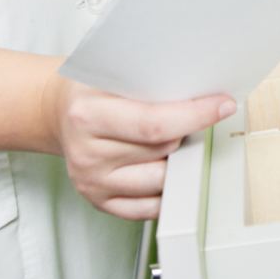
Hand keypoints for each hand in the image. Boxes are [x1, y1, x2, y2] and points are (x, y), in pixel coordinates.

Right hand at [41, 67, 234, 221]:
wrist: (57, 111)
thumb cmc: (90, 88)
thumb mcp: (111, 70)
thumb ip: (149, 78)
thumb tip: (201, 87)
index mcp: (87, 115)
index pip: (154, 123)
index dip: (195, 115)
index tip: (223, 105)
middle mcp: (87, 154)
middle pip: (162, 151)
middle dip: (188, 133)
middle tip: (199, 114)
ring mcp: (91, 182)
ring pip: (160, 181)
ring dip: (178, 162)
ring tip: (178, 141)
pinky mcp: (98, 201)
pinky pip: (146, 208)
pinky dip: (166, 191)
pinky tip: (170, 169)